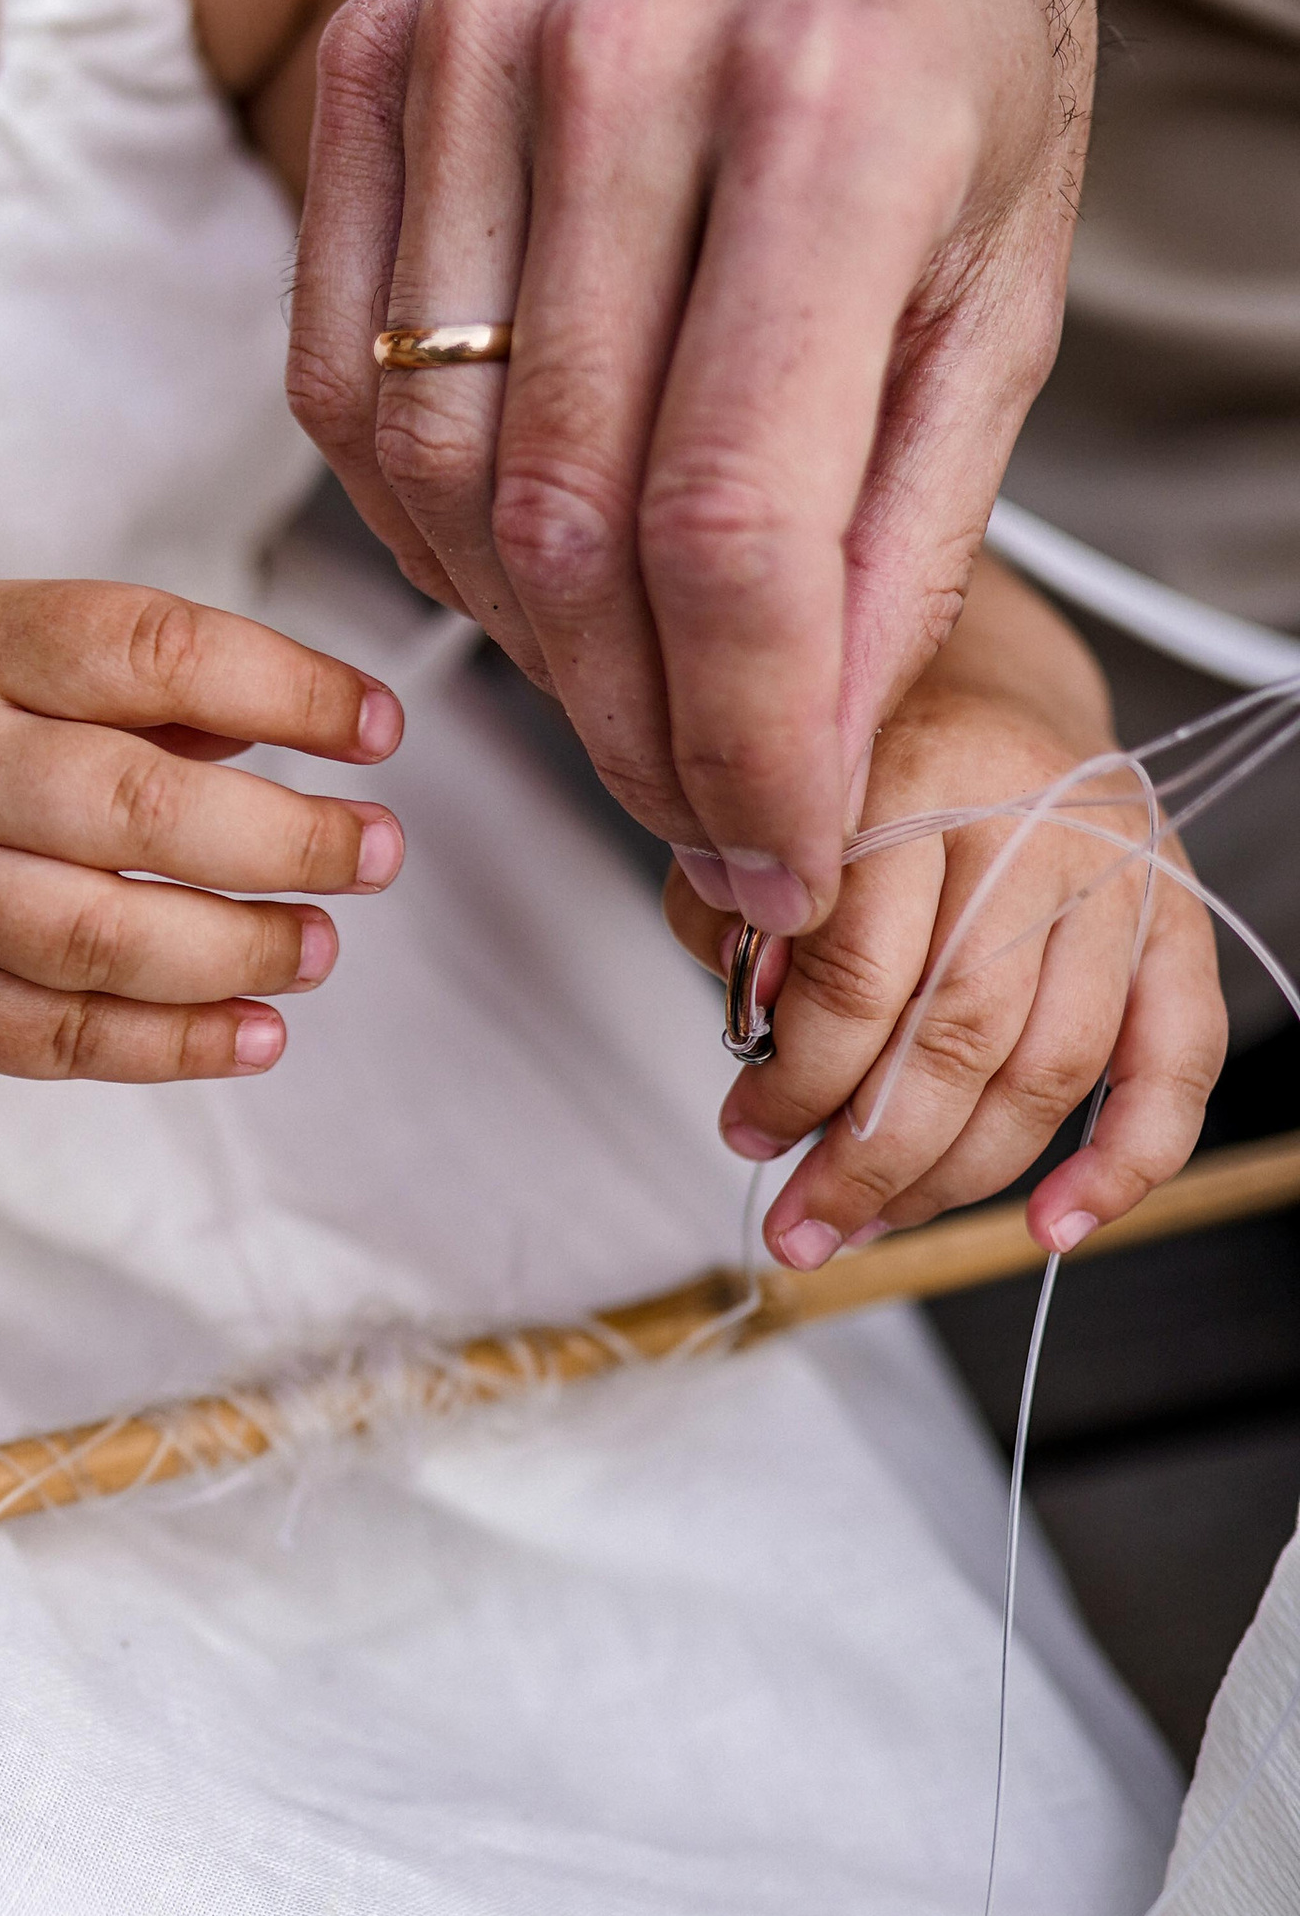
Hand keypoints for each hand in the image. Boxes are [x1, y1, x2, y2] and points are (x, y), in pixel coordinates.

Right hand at [0, 580, 403, 1082]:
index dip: (286, 686)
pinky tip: (255, 1034)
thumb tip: (289, 732)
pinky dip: (170, 1045)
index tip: (377, 724)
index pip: (147, 650)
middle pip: (140, 809)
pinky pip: (54, 1037)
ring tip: (322, 943)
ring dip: (241, 947)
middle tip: (379, 851)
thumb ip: (111, 679)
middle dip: (291, 838)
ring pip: (104, 937)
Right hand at [288, 0, 1093, 944]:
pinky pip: (337, 384)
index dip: (742, 731)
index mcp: (837, 107)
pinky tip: (513, 560)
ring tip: (619, 692)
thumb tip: (804, 757)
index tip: (769, 847)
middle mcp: (631, 60)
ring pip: (431, 474)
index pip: (733, 516)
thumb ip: (908, 518)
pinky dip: (417, 526)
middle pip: (569, 521)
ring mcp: (472, 50)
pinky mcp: (367, 63)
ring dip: (523, 645)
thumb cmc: (938, 18)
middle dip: (635, 725)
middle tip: (694, 809)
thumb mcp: (1005, 265)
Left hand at [669, 564, 1226, 1266]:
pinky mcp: (1175, 919)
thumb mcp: (765, 821)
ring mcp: (1118, 874)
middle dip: (868, 1155)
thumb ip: (737, 919)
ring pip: (1048, 1065)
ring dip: (954, 1176)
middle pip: (959, 1032)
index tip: (747, 1130)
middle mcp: (1036, 820)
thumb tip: (758, 1030)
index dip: (797, 1077)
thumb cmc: (864, 773)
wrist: (981, 691)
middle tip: (802, 1221)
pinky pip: (1176, 1058)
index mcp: (919, 774)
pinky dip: (1126, 1159)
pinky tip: (1054, 1224)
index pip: (861, 967)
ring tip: (870, 1222)